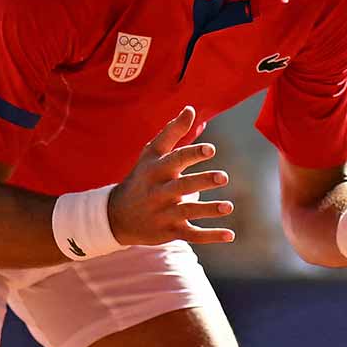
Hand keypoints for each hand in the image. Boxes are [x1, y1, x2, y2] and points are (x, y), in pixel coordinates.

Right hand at [108, 106, 235, 246]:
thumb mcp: (151, 154)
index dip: (193, 154)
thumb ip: (172, 132)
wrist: (117, 215)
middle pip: (182, 186)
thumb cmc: (142, 178)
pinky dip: (210, 236)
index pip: (175, 159)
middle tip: (223, 177)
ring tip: (228, 207)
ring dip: (208, 209)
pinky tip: (230, 235)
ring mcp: (163, 213)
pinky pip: (191, 235)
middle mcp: (158, 192)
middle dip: (202, 181)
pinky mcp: (169, 231)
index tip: (211, 149)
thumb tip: (192, 109)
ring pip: (187, 212)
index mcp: (156, 170)